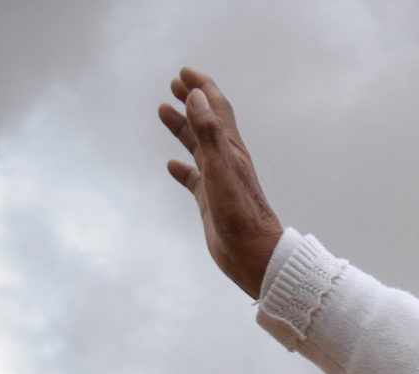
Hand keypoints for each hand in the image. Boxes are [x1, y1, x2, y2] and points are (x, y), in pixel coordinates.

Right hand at [161, 68, 283, 298]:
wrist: (255, 256)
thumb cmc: (240, 215)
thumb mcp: (221, 168)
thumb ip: (209, 132)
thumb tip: (197, 96)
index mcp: (231, 150)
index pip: (216, 109)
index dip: (202, 88)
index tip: (184, 72)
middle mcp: (226, 162)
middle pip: (206, 122)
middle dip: (192, 100)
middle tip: (174, 83)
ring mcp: (218, 182)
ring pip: (197, 147)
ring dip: (183, 127)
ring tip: (163, 110)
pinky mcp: (211, 202)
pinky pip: (193, 179)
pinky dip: (182, 168)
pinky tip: (171, 166)